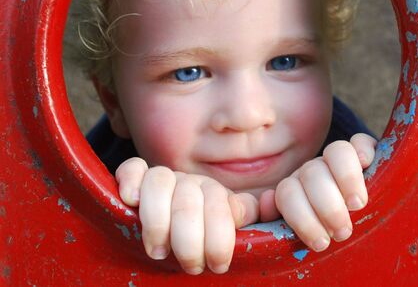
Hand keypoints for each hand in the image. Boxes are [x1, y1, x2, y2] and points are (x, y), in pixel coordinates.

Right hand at [115, 159, 258, 274]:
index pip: (219, 205)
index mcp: (214, 193)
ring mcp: (162, 179)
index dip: (219, 238)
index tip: (217, 264)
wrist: (176, 237)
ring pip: (160, 182)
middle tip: (191, 267)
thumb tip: (268, 204)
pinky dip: (131, 180)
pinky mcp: (137, 179)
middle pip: (187, 200)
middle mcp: (189, 182)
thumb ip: (246, 214)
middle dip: (189, 241)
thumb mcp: (229, 229)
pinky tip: (131, 201)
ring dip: (157, 221)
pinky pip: (132, 168)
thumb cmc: (203, 239)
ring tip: (158, 252)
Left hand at [274, 133, 376, 251]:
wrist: (356, 237)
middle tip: (342, 232)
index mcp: (296, 192)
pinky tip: (366, 164)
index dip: (302, 217)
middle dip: (327, 205)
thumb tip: (267, 201)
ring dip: (347, 178)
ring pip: (336, 151)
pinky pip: (361, 141)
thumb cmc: (327, 240)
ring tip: (356, 205)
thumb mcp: (302, 239)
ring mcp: (338, 162)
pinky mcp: (365, 155)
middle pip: (312, 172)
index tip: (321, 243)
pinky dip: (363, 149)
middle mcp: (314, 173)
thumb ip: (275, 220)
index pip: (288, 193)